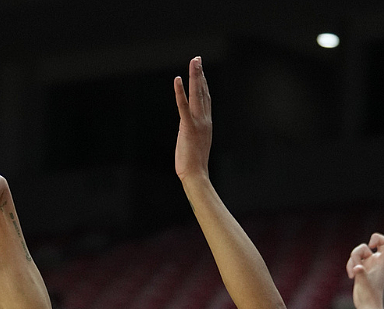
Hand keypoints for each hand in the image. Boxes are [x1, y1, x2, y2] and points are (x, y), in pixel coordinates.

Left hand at [174, 56, 211, 182]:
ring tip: (194, 61)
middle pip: (203, 92)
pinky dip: (180, 91)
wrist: (196, 175)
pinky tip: (177, 79)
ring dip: (195, 76)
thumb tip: (188, 128)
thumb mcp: (195, 143)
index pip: (205, 99)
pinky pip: (183, 106)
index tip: (200, 71)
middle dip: (200, 74)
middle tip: (197, 59)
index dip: (203, 83)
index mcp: (206, 123)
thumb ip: (192, 132)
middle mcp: (205, 120)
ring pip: (197, 94)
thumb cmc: (194, 164)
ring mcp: (197, 122)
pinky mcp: (187, 127)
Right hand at [346, 220, 383, 308]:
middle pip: (378, 240)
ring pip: (361, 250)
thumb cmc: (370, 296)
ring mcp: (370, 264)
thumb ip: (361, 274)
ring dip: (354, 258)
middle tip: (370, 245)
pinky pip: (354, 259)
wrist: (368, 306)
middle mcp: (378, 260)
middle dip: (372, 240)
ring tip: (353, 273)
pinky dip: (350, 264)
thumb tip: (357, 268)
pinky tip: (351, 276)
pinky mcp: (362, 268)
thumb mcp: (364, 284)